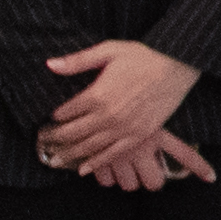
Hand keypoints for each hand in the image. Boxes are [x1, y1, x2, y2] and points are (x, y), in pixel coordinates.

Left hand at [38, 39, 200, 181]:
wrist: (177, 65)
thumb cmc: (143, 56)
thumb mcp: (108, 50)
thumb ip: (78, 61)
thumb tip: (50, 64)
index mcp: (97, 95)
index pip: (66, 112)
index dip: (53, 118)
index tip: (47, 121)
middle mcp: (107, 115)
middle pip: (73, 132)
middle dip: (55, 139)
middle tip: (43, 143)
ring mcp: (123, 128)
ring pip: (89, 146)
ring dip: (70, 154)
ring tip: (55, 159)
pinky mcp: (139, 135)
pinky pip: (113, 154)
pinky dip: (96, 163)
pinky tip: (84, 169)